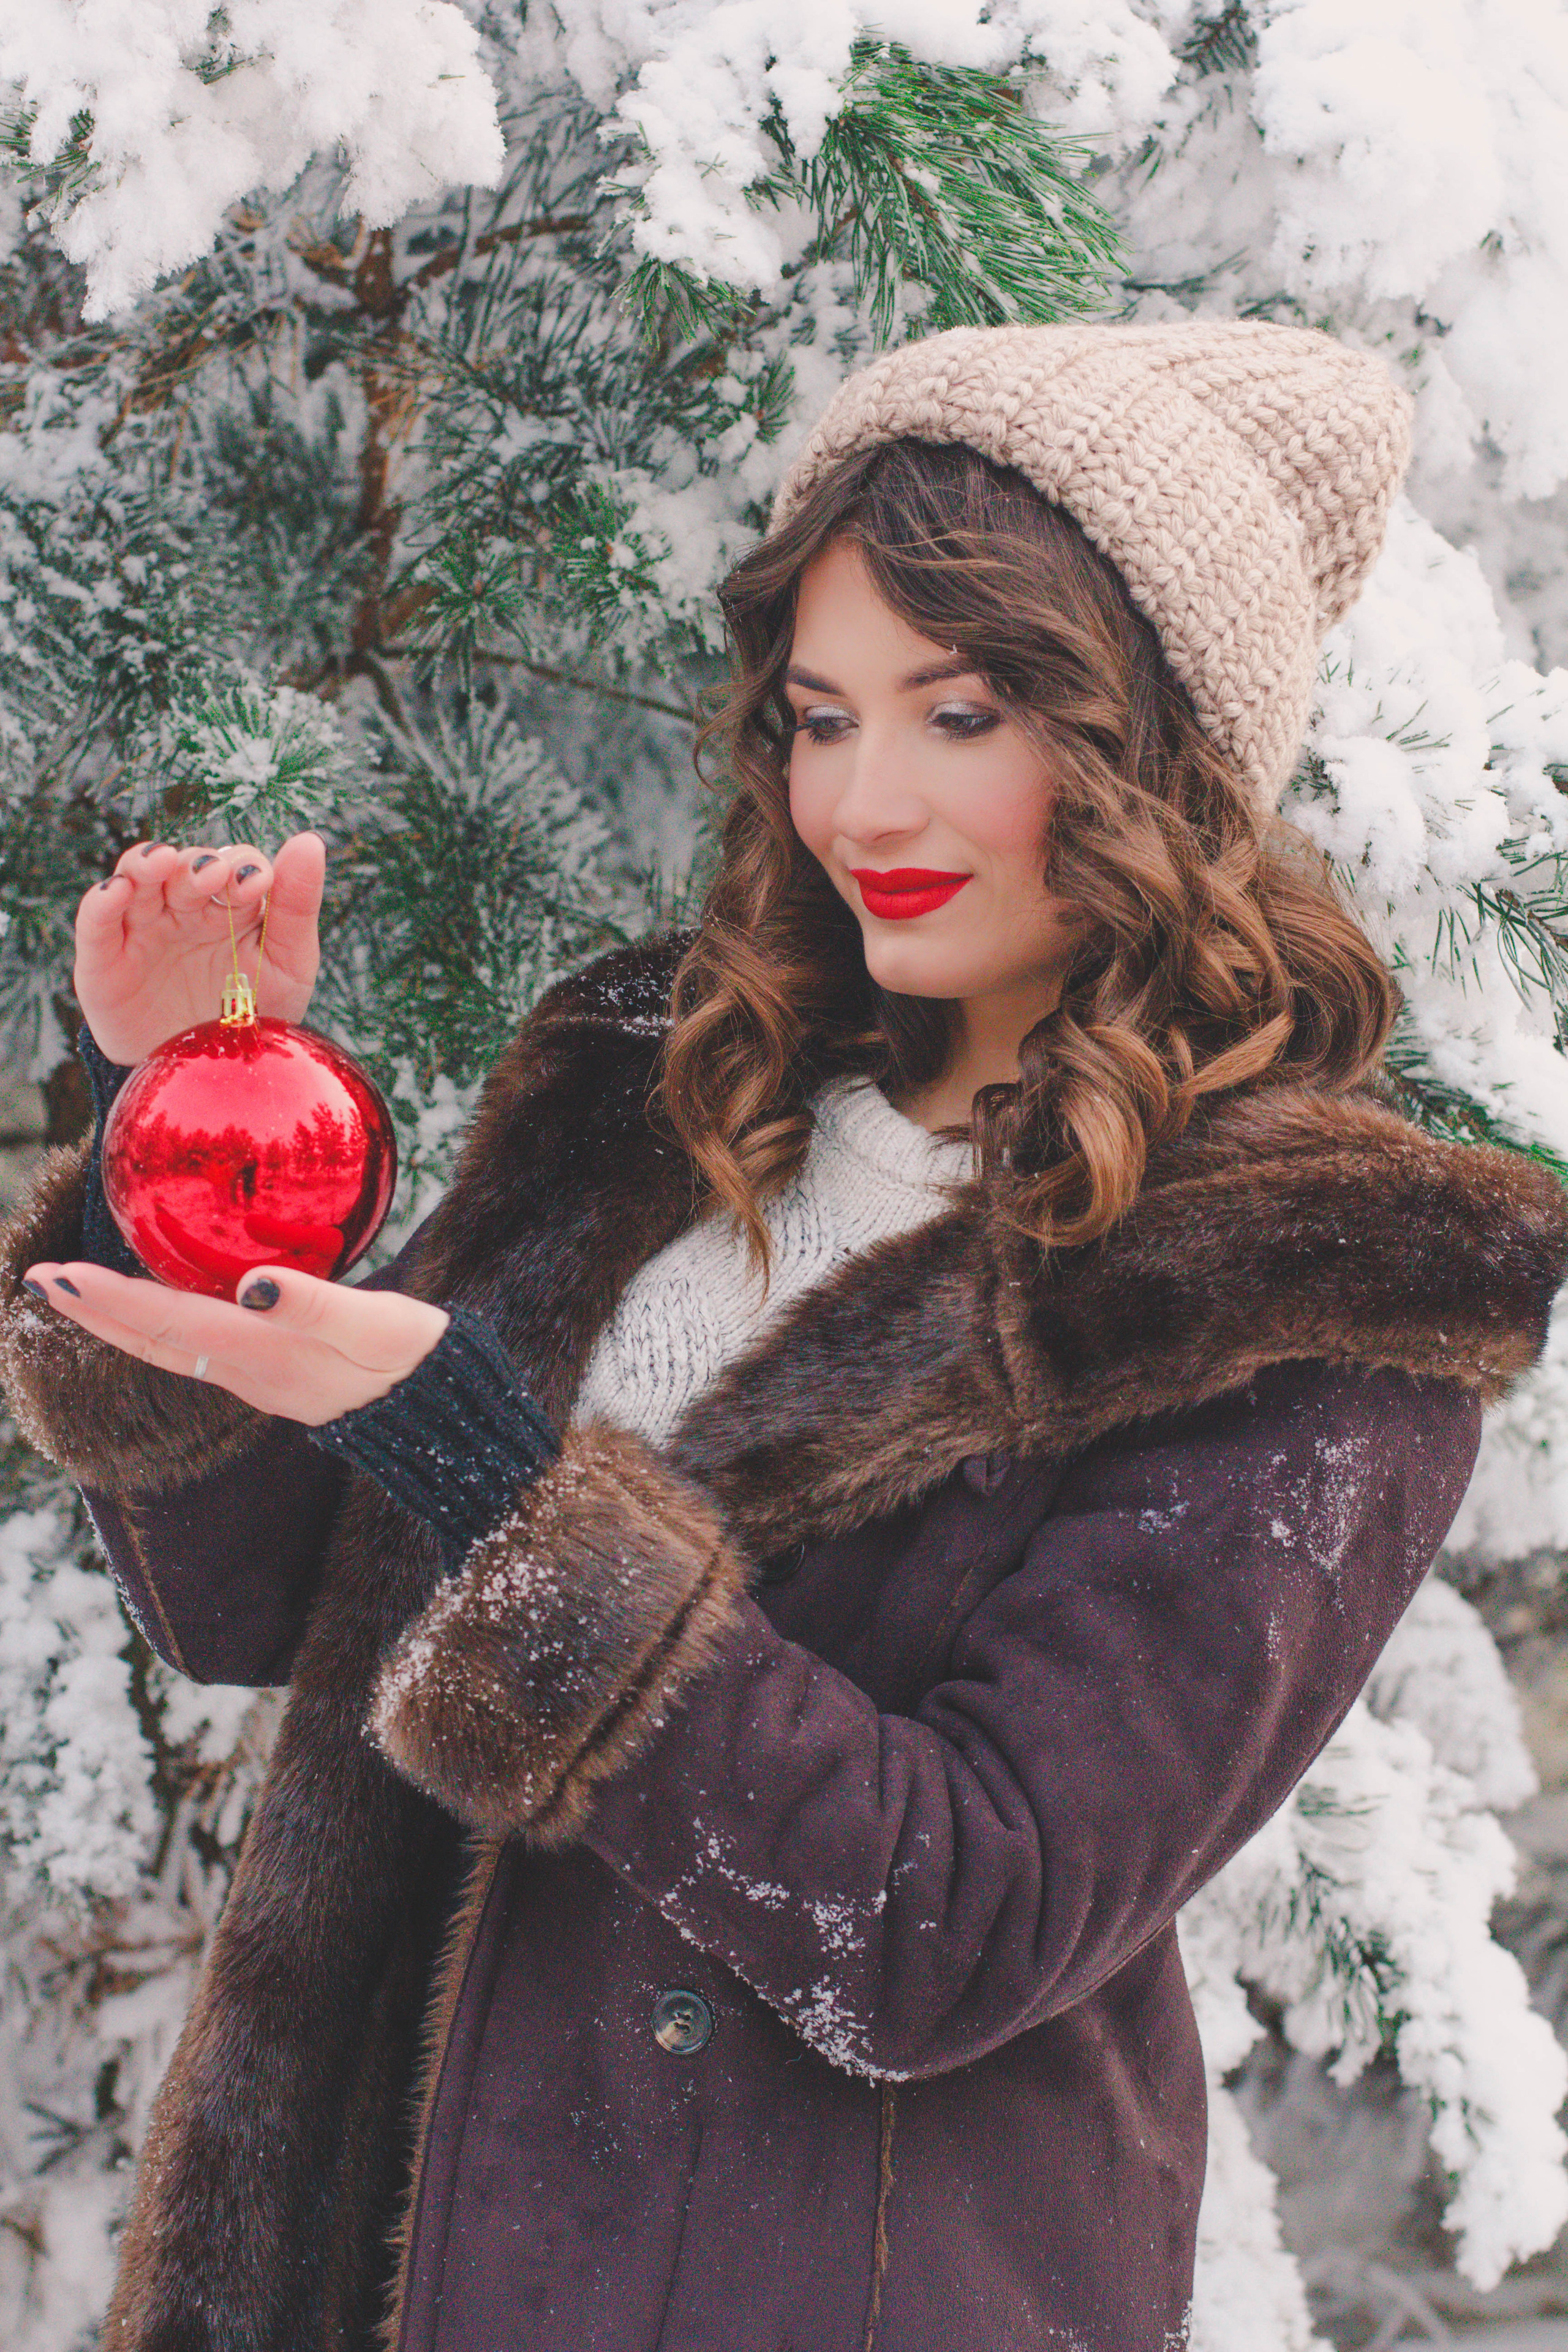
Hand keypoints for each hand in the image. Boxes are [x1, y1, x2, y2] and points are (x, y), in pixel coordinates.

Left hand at [18, 1258, 449, 1424]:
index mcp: (260, 1353)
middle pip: (151, 1341)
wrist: (441, 1411)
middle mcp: (246, 1370)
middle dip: (92, 1311)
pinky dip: (159, 1324)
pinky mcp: (275, 1371)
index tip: (55, 1277)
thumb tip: (252, 1285)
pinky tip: (158, 1306)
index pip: (167, 1323)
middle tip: (38, 1280)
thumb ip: (313, 1305)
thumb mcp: (371, 1326)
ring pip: (168, 1348)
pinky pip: (196, 1346)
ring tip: (77, 1294)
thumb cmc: (412, 1360)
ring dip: (117, 1320)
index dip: (109, 1300)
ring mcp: (257, 1376)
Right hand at [75, 831, 325, 1065]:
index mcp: (231, 907)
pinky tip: (117, 891)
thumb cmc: (252, 1018)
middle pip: (184, 867)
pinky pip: (97, 922)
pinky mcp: (104, 960)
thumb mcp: (288, 965)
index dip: (244, 866)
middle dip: (198, 866)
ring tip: (162, 862)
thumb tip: (309, 841)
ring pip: (137, 878)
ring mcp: (142, 929)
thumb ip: (297, 907)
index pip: (235, 865)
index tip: (257, 884)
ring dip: (147, 863)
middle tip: (213, 877)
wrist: (208, 1082)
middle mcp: (184, 910)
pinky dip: (102, 901)